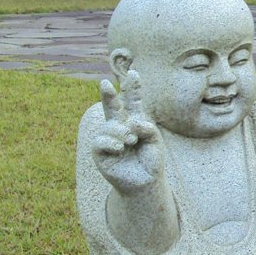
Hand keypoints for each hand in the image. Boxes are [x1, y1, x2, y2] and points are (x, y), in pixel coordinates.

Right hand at [93, 69, 162, 193]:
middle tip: (105, 82)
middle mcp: (120, 127)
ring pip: (109, 126)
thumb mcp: (155, 141)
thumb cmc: (151, 161)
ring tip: (130, 141)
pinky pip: (100, 141)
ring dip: (120, 131)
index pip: (133, 101)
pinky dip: (111, 142)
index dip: (133, 87)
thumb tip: (130, 123)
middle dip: (108, 95)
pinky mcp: (100, 153)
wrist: (145, 183)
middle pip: (112, 107)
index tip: (134, 72)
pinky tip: (120, 147)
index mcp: (134, 121)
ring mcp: (109, 139)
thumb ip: (146, 127)